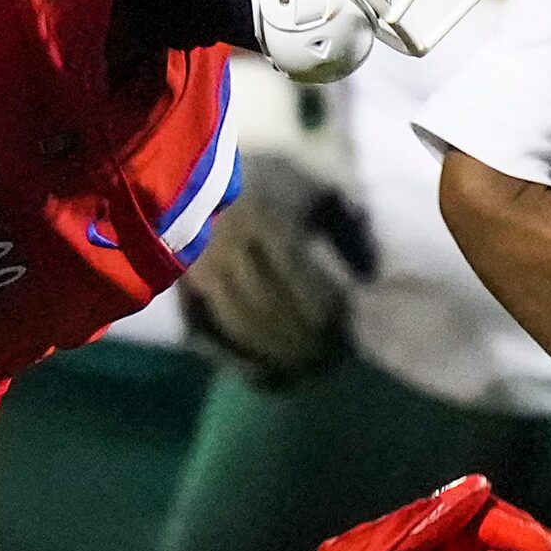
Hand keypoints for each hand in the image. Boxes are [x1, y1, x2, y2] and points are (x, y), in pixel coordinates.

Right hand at [182, 154, 374, 378]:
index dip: (321, 308)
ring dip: (275, 355)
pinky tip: (268, 377)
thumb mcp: (317, 190)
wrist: (204, 173)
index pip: (296, 274)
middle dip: (302, 339)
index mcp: (262, 217)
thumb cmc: (274, 183)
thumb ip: (347, 229)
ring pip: (238, 324)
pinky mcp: (180, 288)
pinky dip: (237, 361)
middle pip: (267, 304)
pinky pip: (207, 334)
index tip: (346, 330)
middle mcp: (226, 244)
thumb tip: (369, 276)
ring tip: (306, 371)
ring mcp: (198, 268)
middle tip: (331, 362)